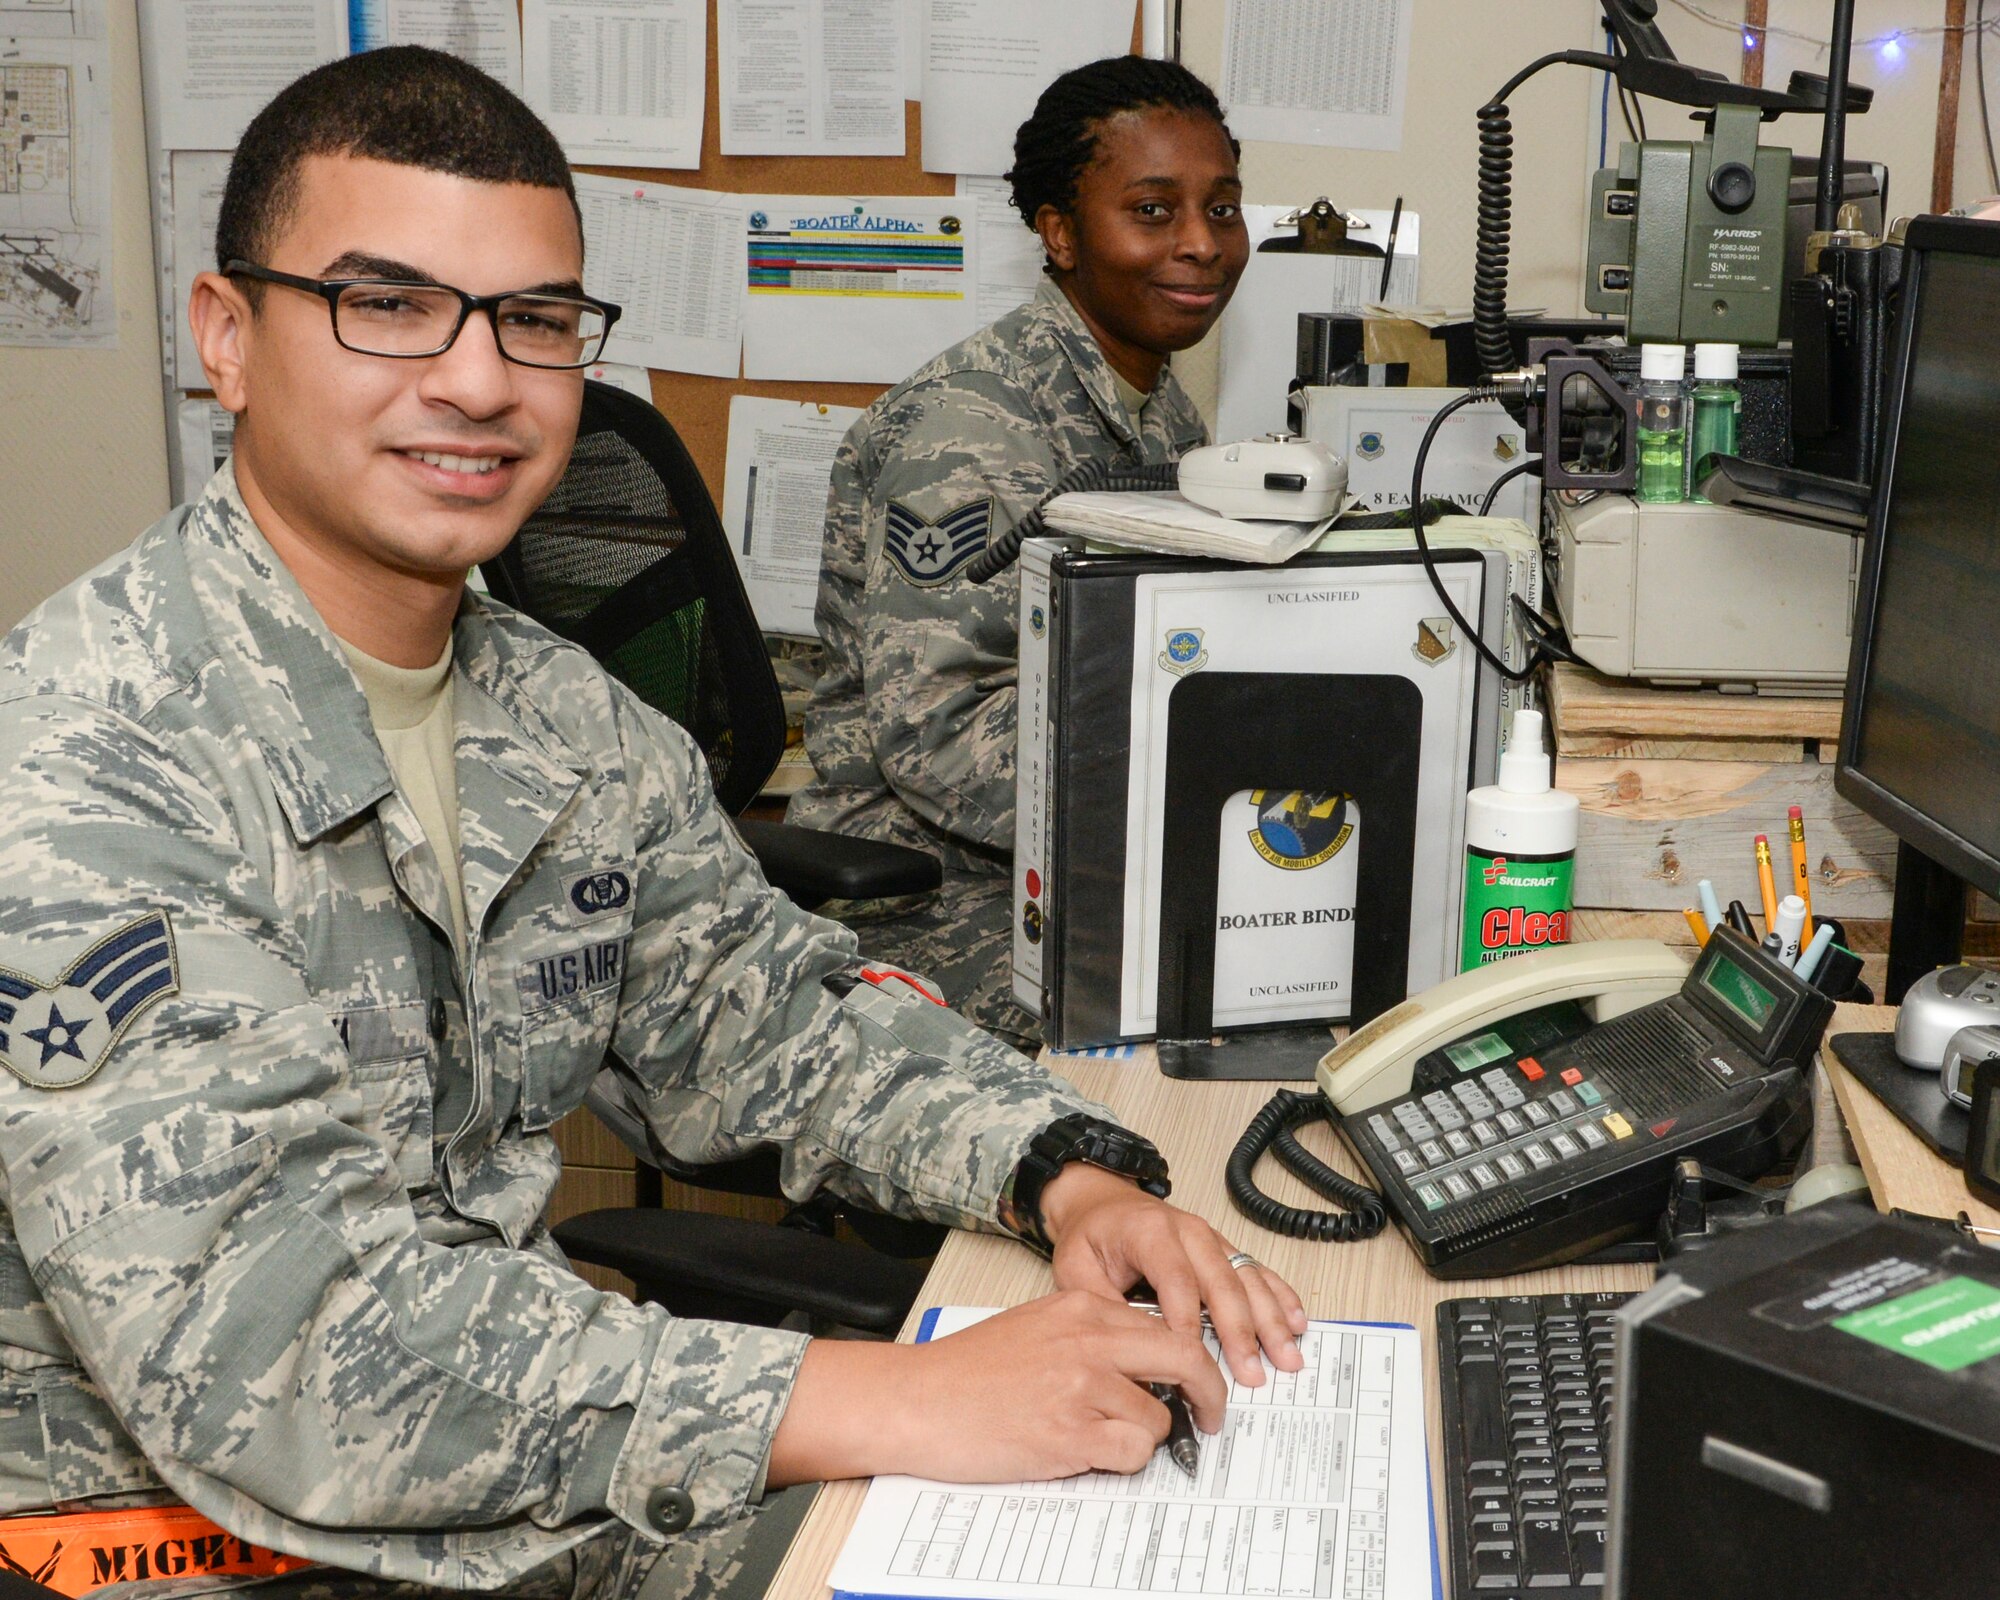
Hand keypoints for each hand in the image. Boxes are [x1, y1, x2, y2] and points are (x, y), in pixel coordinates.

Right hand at [766, 1291, 1224, 1486]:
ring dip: (1144, 1436)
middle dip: (1209, 1393)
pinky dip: (1124, 1460)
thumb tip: (1142, 1363)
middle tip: (1211, 1416)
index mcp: (1082, 1308)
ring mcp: (1081, 1386)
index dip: (1192, 1359)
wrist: (916, 1400)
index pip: (1167, 1326)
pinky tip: (1089, 1453)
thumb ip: (1090, 1333)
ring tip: (1102, 1437)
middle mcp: (1089, 1340)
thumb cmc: (966, 1370)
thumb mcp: (1036, 1325)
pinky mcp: (1070, 1434)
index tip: (1198, 1381)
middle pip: (1185, 1359)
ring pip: (1158, 1417)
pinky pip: (1133, 1452)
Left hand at [1038, 1165, 1307, 1386]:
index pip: (1175, 1280)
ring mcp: (1211, 1238)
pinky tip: (1297, 1321)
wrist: (1099, 1201)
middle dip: (1239, 1330)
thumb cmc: (1090, 1237)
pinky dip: (1279, 1296)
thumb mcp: (1075, 1269)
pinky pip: (1256, 1271)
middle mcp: (1188, 1231)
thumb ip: (1101, 1306)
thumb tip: (1129, 1350)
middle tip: (1251, 1373)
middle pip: (1221, 1282)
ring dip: (1269, 1319)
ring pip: (1246, 1278)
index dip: (1186, 1322)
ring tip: (1286, 1355)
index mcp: (1149, 1232)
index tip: (1194, 1362)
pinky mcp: (1223, 1249)